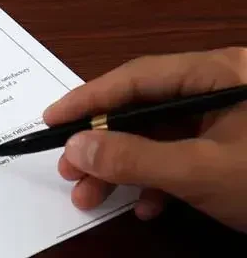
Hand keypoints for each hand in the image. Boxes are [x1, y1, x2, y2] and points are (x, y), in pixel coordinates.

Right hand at [44, 47, 246, 232]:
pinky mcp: (233, 148)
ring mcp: (228, 118)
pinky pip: (183, 155)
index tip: (51, 120)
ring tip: (90, 196)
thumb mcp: (199, 170)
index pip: (137, 77)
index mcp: (217, 72)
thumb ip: (134, 159)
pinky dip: (159, 180)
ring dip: (123, 169)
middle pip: (143, 108)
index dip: (90, 99)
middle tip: (68, 170)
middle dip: (103, 144)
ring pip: (158, 137)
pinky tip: (146, 206)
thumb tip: (75, 148)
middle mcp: (219, 85)